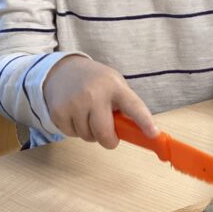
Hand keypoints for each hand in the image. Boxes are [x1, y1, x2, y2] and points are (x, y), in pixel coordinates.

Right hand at [43, 56, 157, 148]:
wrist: (63, 70)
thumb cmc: (96, 82)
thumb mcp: (115, 85)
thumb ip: (125, 106)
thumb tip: (140, 133)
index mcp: (114, 86)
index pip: (133, 105)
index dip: (144, 121)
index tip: (154, 134)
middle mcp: (94, 94)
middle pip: (104, 133)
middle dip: (109, 140)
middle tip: (110, 135)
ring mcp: (74, 103)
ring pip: (88, 137)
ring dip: (91, 133)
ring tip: (88, 115)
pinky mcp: (59, 112)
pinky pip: (72, 135)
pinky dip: (76, 130)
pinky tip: (75, 115)